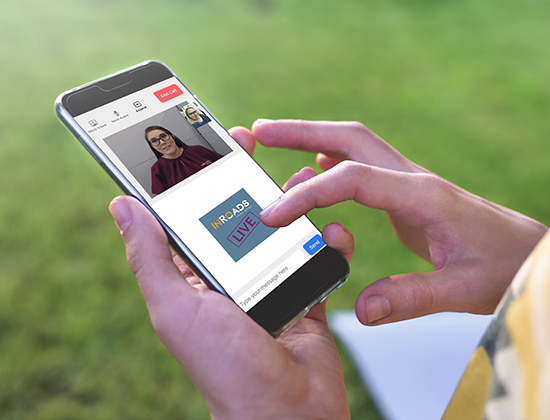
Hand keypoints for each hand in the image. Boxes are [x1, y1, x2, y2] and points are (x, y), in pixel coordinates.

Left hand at [108, 127, 353, 419]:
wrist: (287, 412)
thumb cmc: (226, 368)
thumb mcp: (176, 308)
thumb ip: (150, 257)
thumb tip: (122, 206)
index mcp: (194, 277)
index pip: (188, 218)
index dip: (191, 180)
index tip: (197, 145)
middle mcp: (230, 277)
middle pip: (237, 216)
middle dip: (242, 178)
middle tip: (247, 142)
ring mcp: (269, 283)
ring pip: (280, 230)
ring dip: (291, 202)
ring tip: (300, 178)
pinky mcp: (305, 293)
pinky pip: (317, 257)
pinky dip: (328, 241)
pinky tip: (333, 227)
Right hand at [250, 119, 547, 324]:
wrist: (529, 252)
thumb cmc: (505, 265)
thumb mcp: (464, 290)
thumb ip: (411, 299)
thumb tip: (362, 310)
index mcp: (422, 197)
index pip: (352, 180)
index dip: (308, 195)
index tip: (274, 214)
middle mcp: (413, 180)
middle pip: (349, 139)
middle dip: (300, 131)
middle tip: (261, 132)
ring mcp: (409, 183)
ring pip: (354, 147)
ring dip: (311, 139)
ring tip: (273, 143)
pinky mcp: (406, 195)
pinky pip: (362, 167)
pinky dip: (332, 161)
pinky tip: (316, 167)